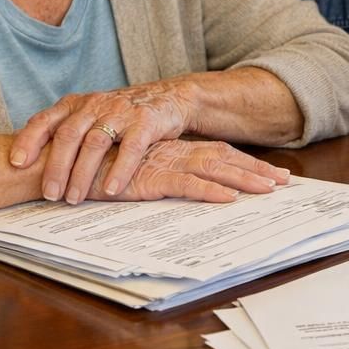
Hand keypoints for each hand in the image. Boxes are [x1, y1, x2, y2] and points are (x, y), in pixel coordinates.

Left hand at [9, 80, 196, 203]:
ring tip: (74, 199)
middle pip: (68, 135)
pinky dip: (119, 170)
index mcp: (76, 104)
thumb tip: (26, 163)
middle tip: (49, 194)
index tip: (16, 163)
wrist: (169, 97)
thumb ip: (64, 131)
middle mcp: (95, 104)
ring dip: (82, 174)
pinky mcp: (146, 121)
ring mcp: (121, 111)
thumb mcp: (90, 115)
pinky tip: (111, 190)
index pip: (45, 119)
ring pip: (95, 143)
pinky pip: (131, 147)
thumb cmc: (122, 114)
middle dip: (56, 167)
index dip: (28, 140)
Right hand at [87, 138, 289, 202]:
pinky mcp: (150, 177)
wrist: (62, 162)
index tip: (270, 174)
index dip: (245, 163)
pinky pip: (187, 184)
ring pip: (214, 168)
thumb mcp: (132, 172)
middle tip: (286, 181)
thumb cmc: (94, 170)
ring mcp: (164, 163)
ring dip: (244, 180)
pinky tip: (230, 199)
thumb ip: (154, 175)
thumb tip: (178, 187)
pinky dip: (210, 191)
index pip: (217, 154)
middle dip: (256, 170)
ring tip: (270, 190)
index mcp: (171, 150)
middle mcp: (173, 153)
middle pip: (225, 158)